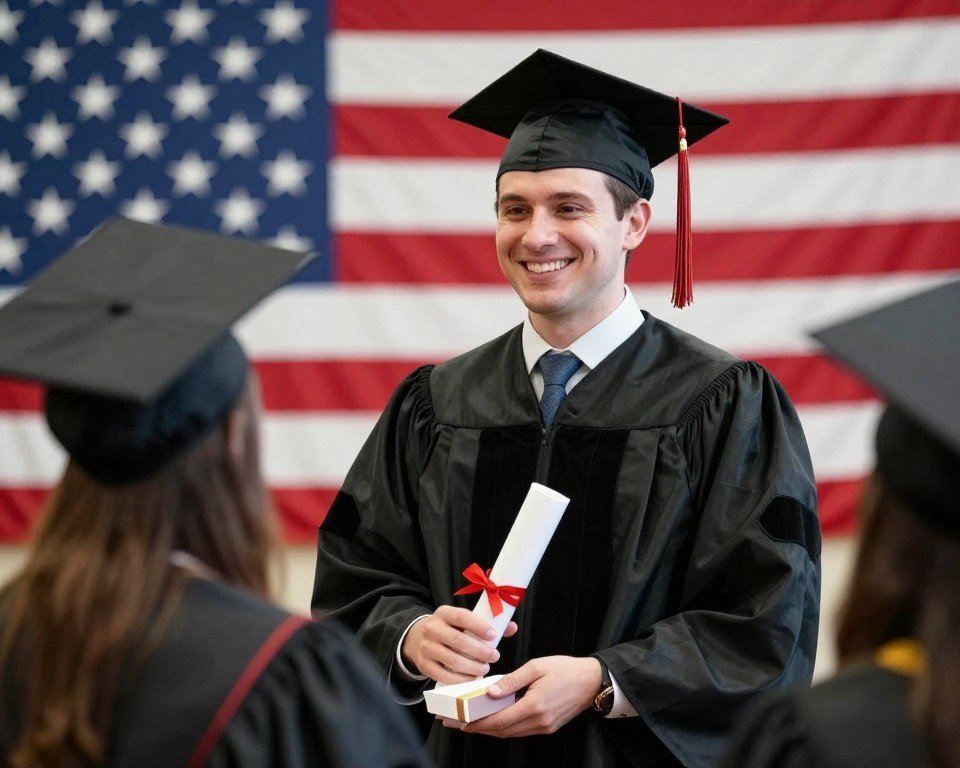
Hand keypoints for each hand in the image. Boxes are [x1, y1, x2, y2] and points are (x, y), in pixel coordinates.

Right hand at [402, 605, 517, 684]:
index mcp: (444, 613)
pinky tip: (472, 679)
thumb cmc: (449, 629)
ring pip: (452, 660)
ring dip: (472, 668)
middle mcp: (432, 628)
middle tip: (494, 657)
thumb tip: (511, 628)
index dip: (479, 626)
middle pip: (458, 641)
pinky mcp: (424, 665)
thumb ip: (486, 624)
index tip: (494, 635)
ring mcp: (426, 647)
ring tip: (485, 669)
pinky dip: (460, 680)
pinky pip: (444, 676)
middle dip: (480, 651)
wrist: (417, 638)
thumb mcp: (461, 620)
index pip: (462, 617)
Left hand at [452, 655, 601, 736]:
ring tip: (471, 722)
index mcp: (535, 705)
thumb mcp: (536, 667)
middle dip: (478, 729)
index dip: (477, 724)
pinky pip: (520, 731)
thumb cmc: (566, 669)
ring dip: (490, 729)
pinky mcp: (547, 727)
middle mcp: (539, 721)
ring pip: (510, 733)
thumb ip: (511, 680)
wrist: (593, 681)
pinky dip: (504, 727)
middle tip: (457, 723)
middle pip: (502, 731)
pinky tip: (494, 719)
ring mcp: (544, 727)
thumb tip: (490, 692)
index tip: (459, 722)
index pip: (499, 720)